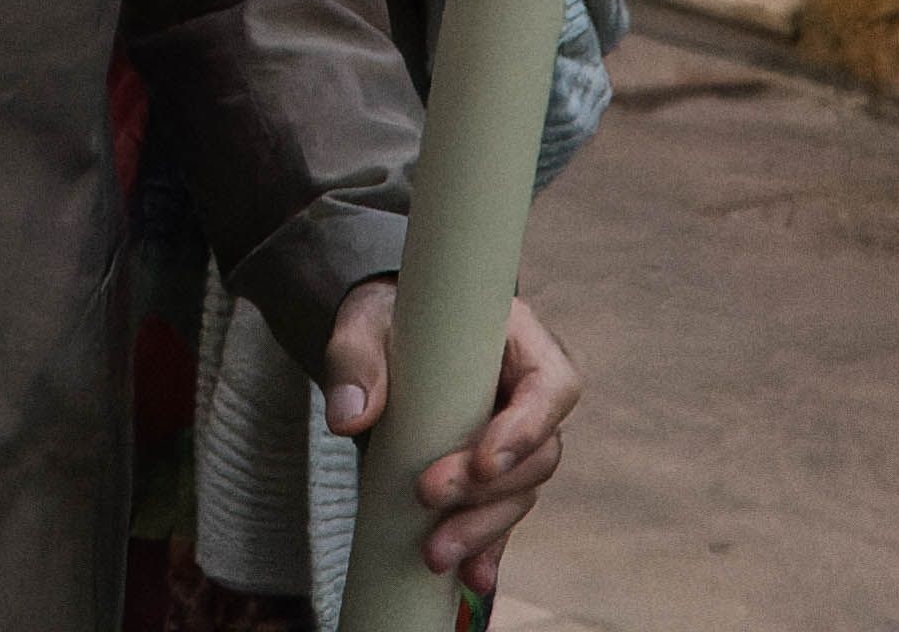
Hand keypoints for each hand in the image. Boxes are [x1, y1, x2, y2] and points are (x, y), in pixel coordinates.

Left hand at [321, 279, 581, 595]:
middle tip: (428, 494)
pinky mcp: (491, 476)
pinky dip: (487, 548)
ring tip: (434, 552)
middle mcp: (528, 395)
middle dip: (488, 487)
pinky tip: (472, 577)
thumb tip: (348, 417)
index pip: (550, 386)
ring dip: (482, 527)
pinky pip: (500, 516)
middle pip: (538, 452)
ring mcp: (514, 439)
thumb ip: (355, 361)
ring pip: (521, 493)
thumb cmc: (384, 320)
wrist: (380, 339)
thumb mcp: (364, 324)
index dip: (527, 429)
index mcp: (519, 342)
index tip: (482, 460)